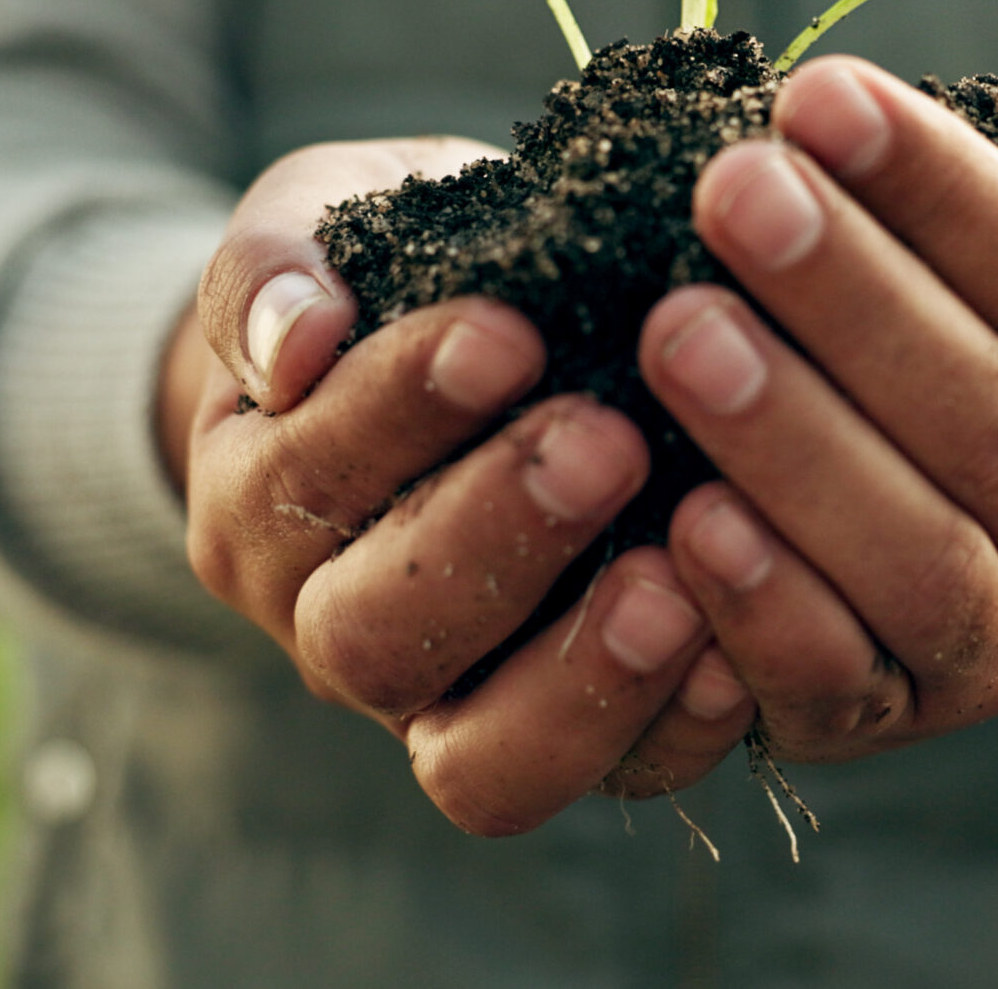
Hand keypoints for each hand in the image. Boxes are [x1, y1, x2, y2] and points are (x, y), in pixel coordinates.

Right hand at [164, 137, 757, 833]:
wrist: (469, 342)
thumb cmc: (395, 267)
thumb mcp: (321, 220)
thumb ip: (278, 263)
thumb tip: (295, 342)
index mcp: (258, 505)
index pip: (302, 484)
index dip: (394, 415)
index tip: (502, 332)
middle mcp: (333, 629)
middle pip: (374, 637)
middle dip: (490, 540)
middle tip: (607, 440)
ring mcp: (451, 706)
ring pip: (479, 758)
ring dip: (578, 672)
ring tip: (674, 580)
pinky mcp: (575, 742)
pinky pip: (616, 776)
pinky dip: (675, 727)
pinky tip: (740, 651)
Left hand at [634, 56, 997, 763]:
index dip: (945, 197)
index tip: (819, 97)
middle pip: (987, 427)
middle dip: (850, 300)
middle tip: (731, 189)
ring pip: (915, 562)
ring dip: (792, 444)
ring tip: (680, 331)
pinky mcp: (889, 722)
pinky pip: (833, 685)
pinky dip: (762, 611)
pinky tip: (680, 518)